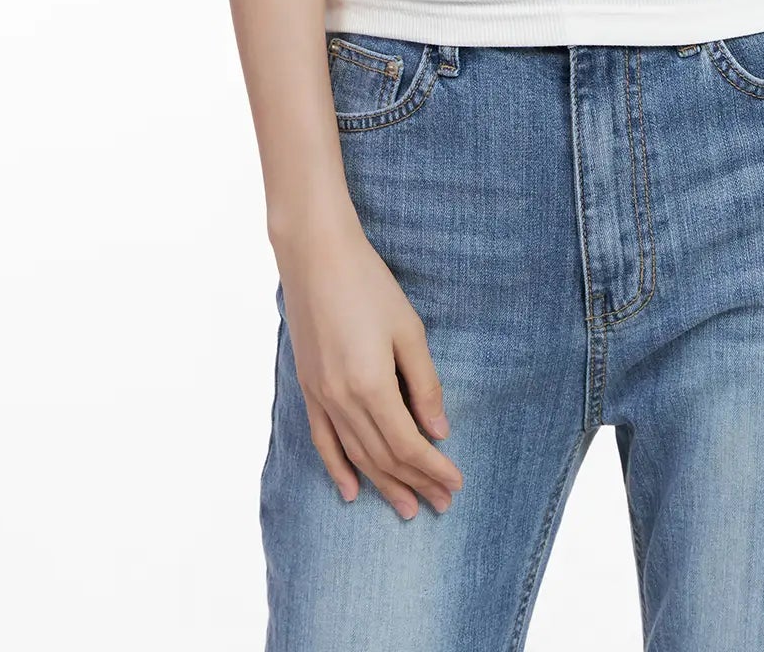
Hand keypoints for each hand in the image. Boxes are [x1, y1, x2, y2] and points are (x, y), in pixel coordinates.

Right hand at [275, 221, 465, 518]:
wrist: (315, 256)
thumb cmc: (368, 285)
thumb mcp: (408, 329)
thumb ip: (424, 383)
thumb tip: (438, 431)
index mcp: (371, 386)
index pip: (408, 446)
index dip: (433, 469)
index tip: (456, 485)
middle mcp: (342, 400)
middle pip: (383, 458)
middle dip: (416, 483)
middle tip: (442, 505)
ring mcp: (321, 397)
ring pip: (356, 456)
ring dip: (383, 484)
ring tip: (408, 507)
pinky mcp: (307, 388)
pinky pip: (323, 441)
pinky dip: (337, 469)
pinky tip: (350, 491)